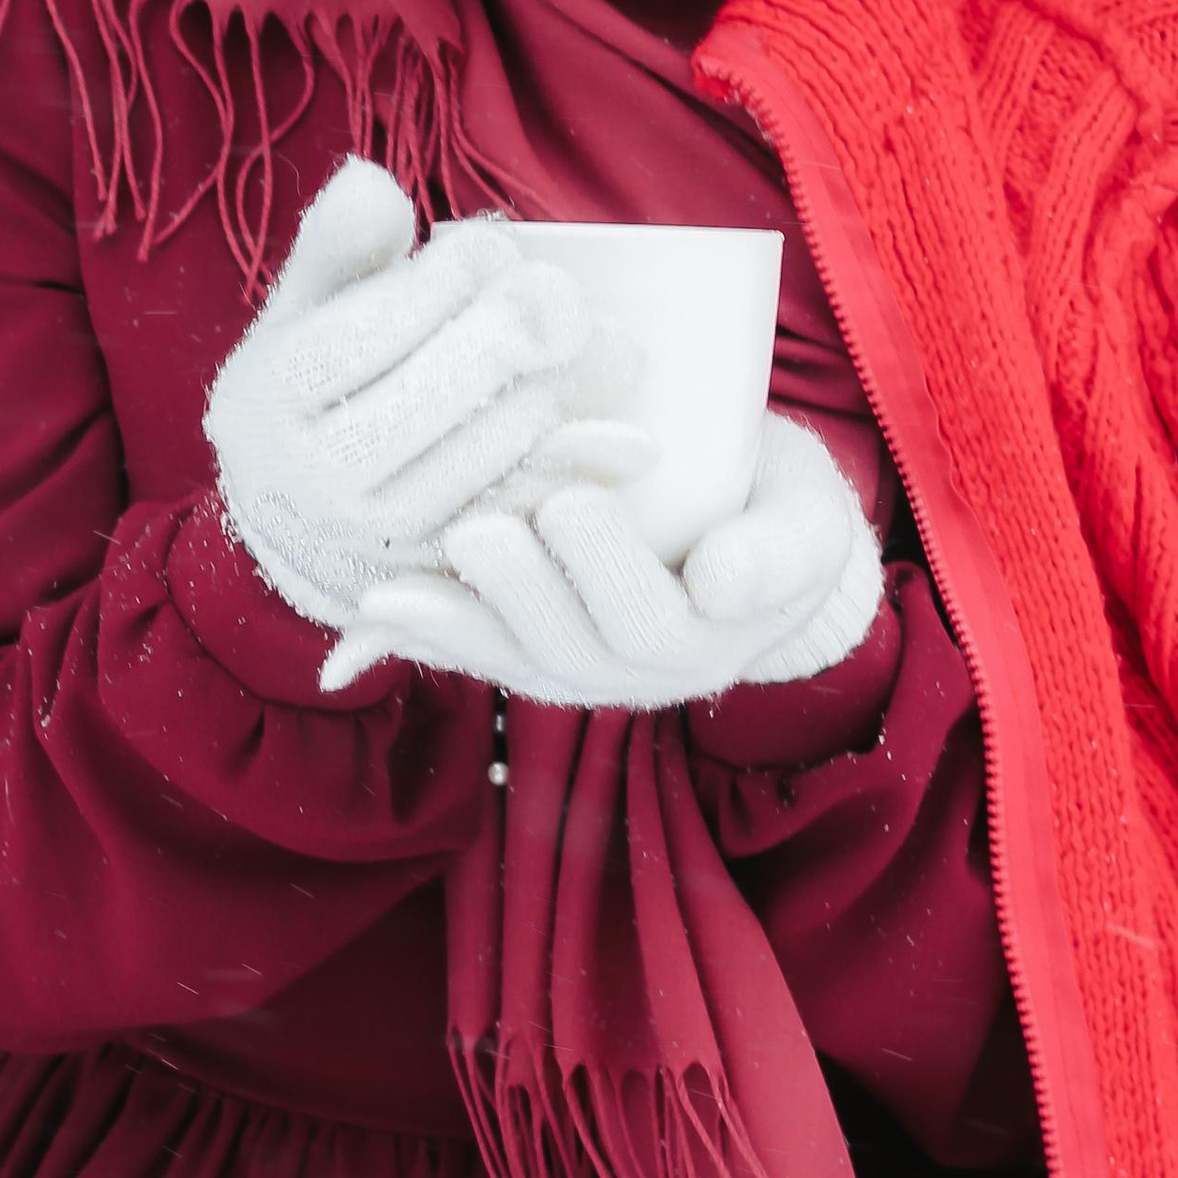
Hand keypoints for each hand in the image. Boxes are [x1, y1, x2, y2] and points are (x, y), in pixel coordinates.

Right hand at [205, 156, 635, 630]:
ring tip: (581, 342)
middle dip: (511, 331)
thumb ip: (338, 242)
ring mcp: (368, 539)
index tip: (491, 246)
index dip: (449, 277)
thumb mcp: (304, 305)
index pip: (375, 326)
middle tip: (559, 293)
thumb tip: (373, 182)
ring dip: (547, 392)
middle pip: (434, 392)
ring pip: (481, 459)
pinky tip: (626, 439)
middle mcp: (307, 477)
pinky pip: (514, 520)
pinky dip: (572, 476)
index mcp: (269, 394)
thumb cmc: (314, 381)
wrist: (289, 518)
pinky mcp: (431, 579)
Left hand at [321, 411, 883, 707]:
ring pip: (517, 662)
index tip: (570, 504)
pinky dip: (425, 640)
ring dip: (453, 628)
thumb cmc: (777, 503)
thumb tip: (721, 583)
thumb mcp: (807, 518)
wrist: (754, 527)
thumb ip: (778, 550)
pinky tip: (370, 618)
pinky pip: (479, 658)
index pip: (657, 620)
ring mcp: (586, 672)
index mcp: (715, 640)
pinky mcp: (538, 658)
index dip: (609, 572)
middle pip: (574, 649)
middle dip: (519, 592)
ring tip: (391, 592)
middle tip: (477, 528)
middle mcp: (646, 674)